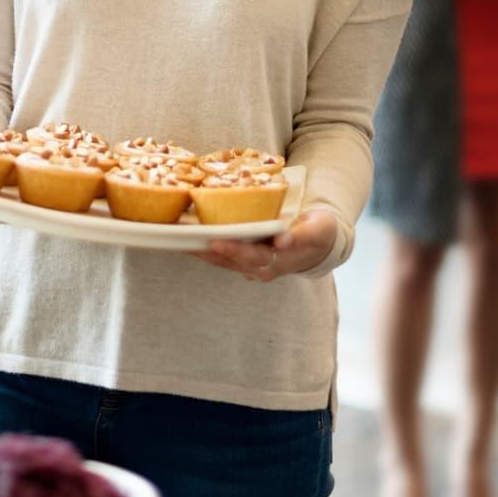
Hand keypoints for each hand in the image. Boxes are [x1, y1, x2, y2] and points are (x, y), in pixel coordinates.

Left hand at [191, 209, 338, 281]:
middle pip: (232, 260)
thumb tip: (285, 239)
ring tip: (178, 241)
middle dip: (209, 251)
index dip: (237, 251)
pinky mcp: (241, 260)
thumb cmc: (318, 231)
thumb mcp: (319, 229)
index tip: (219, 243)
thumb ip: (304, 233)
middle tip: (189, 240)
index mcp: (280, 258)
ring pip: (221, 261)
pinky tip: (183, 241)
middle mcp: (262, 267)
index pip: (255, 256)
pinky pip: (219, 257)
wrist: (316, 245)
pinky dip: (201, 249)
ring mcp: (251, 266)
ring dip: (200, 252)